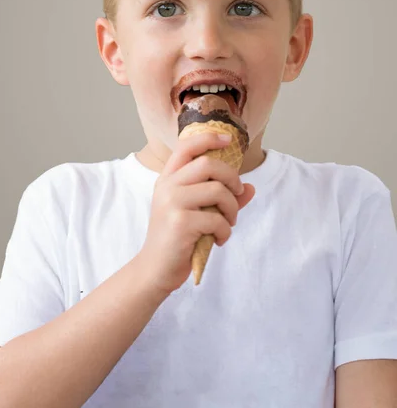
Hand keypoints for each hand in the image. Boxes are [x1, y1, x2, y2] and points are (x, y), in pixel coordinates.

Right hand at [138, 133, 254, 295]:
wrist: (156, 269)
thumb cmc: (177, 238)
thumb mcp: (197, 212)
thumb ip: (222, 198)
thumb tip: (251, 187)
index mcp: (168, 178)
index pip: (186, 146)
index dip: (209, 138)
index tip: (227, 140)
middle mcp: (167, 186)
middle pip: (209, 164)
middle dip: (232, 178)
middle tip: (236, 194)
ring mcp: (172, 203)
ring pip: (218, 190)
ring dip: (232, 208)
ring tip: (228, 223)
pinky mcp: (180, 222)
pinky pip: (217, 218)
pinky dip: (226, 231)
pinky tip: (219, 239)